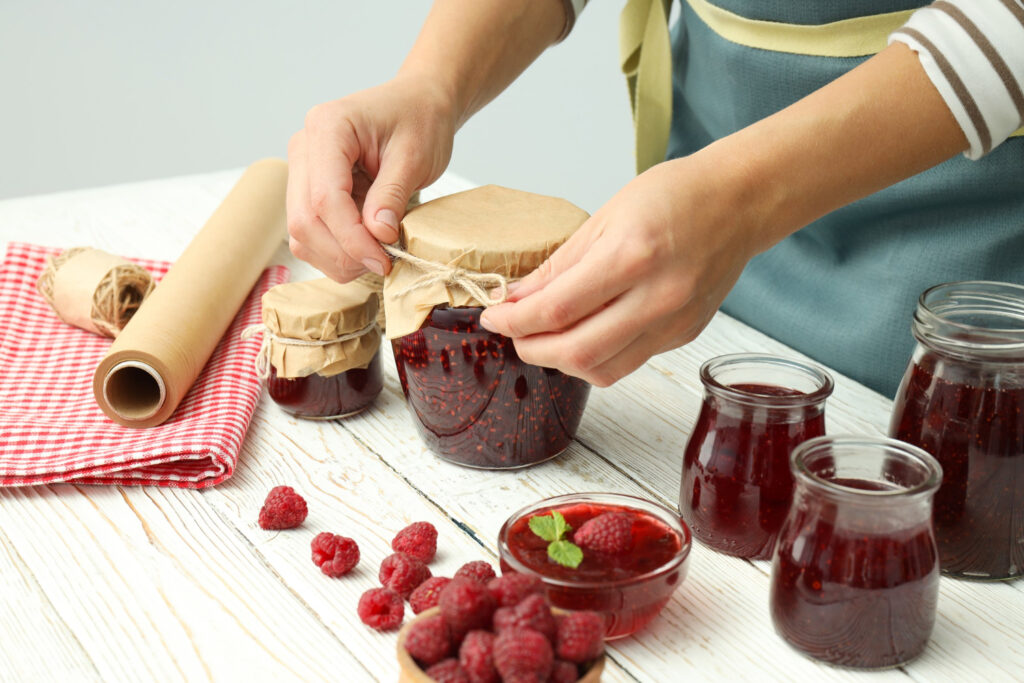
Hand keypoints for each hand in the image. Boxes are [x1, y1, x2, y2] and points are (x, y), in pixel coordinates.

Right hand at [287, 75, 456, 280]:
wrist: (418, 105)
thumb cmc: (419, 120)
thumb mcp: (416, 156)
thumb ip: (392, 195)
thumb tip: (377, 236)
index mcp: (328, 127)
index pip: (325, 198)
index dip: (352, 238)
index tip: (383, 259)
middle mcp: (304, 148)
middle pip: (305, 219)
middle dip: (344, 252)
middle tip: (383, 263)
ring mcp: (302, 170)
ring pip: (301, 233)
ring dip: (337, 257)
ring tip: (377, 256)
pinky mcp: (308, 190)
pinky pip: (309, 234)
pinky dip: (335, 252)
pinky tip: (366, 248)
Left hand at [479, 153, 765, 386]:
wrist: (740, 202)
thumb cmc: (675, 196)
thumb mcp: (604, 217)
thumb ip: (558, 266)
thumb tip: (515, 298)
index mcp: (632, 256)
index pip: (555, 310)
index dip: (513, 320)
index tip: (492, 315)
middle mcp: (657, 297)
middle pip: (575, 352)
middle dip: (530, 348)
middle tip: (512, 332)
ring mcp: (674, 322)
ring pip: (601, 370)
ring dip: (561, 362)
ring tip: (543, 338)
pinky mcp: (683, 336)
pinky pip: (627, 363)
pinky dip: (594, 358)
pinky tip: (582, 335)